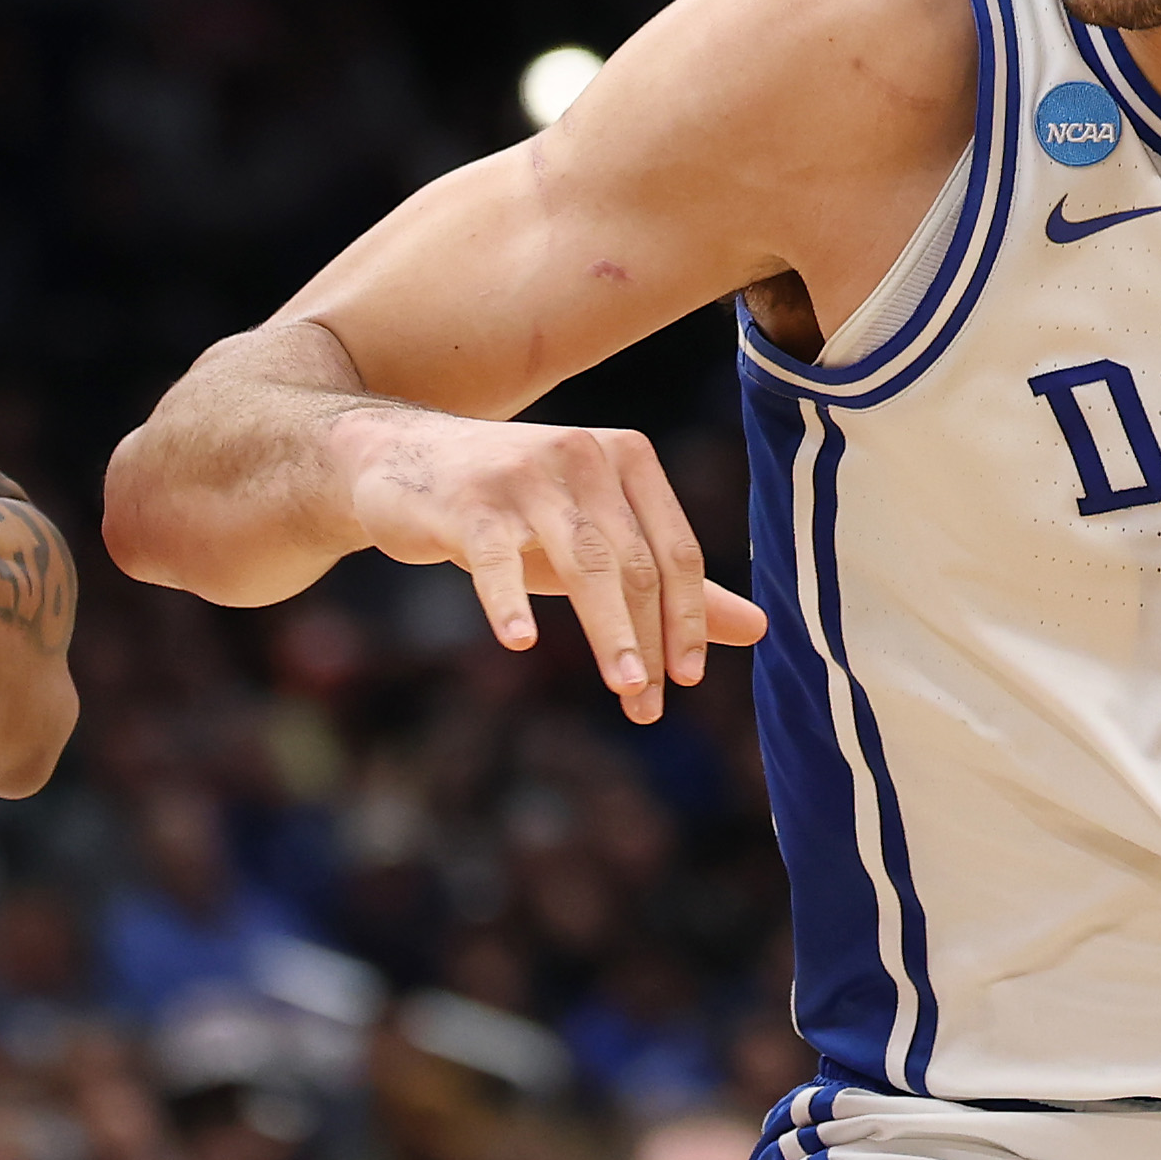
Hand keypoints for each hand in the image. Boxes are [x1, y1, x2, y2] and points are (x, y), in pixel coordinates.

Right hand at [336, 407, 767, 723]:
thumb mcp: (595, 540)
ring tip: (627, 687)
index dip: (688, 619)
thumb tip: (760, 631)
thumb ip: (671, 582)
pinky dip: (509, 601)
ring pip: (585, 562)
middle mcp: (584, 454)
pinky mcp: (468, 501)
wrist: (400, 461)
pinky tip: (522, 642)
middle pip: (634, 562)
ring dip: (610, 631)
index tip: (686, 681)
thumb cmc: (514, 509)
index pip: (675, 550)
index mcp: (628, 458)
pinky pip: (497, 558)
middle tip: (649, 705)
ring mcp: (524, 475)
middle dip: (649, 640)